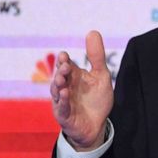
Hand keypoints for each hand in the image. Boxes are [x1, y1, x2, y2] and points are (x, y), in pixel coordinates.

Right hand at [50, 30, 113, 149]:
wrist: (97, 125)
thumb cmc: (96, 100)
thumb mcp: (100, 76)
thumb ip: (96, 56)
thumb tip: (92, 31)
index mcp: (73, 77)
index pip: (65, 65)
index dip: (64, 60)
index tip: (65, 55)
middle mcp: (65, 87)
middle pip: (59, 77)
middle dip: (61, 71)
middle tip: (65, 65)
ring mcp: (63, 102)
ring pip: (57, 92)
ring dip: (58, 84)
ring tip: (62, 78)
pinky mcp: (64, 115)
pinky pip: (61, 107)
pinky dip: (63, 101)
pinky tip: (65, 93)